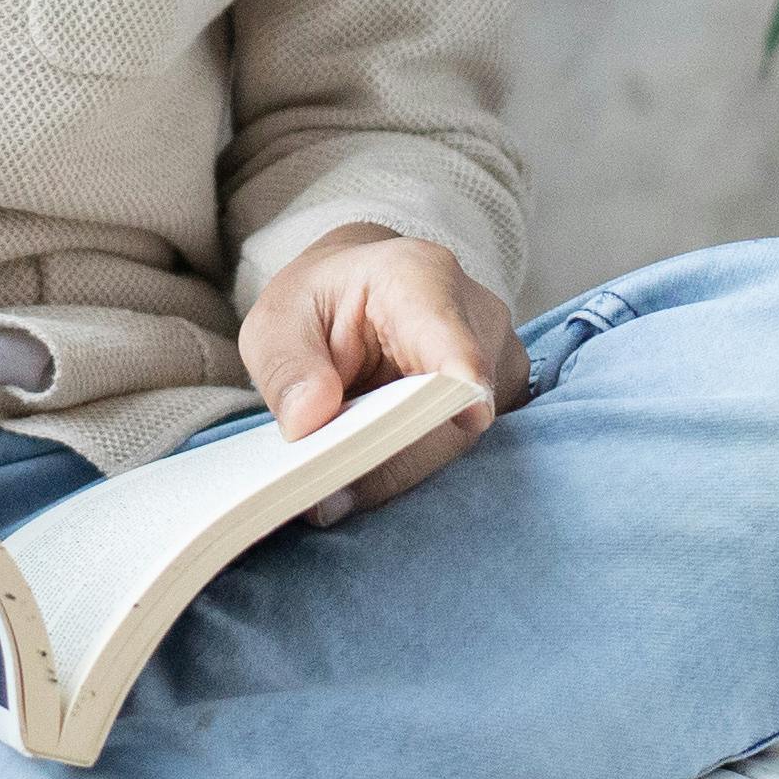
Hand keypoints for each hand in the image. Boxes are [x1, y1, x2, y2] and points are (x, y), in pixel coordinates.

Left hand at [238, 225, 528, 520]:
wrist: (359, 290)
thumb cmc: (321, 300)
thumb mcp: (278, 319)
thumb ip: (287, 366)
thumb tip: (310, 423)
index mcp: (422, 279)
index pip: (454, 344)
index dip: (463, 388)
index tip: (467, 420)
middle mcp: (478, 319)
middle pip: (452, 411)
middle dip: (391, 458)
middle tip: (324, 499)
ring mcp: (499, 363)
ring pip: (457, 440)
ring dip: (396, 469)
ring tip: (332, 492)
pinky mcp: (500, 401)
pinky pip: (459, 451)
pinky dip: (409, 469)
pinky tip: (362, 479)